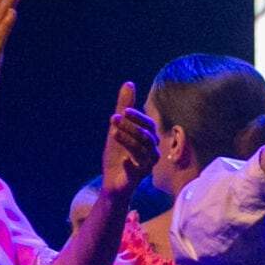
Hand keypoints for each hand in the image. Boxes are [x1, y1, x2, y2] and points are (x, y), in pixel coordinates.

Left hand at [100, 81, 155, 197]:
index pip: (148, 125)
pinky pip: (136, 170)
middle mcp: (152, 152)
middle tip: (114, 118)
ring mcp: (146, 166)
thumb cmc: (118, 154)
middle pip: (146, 137)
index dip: (137, 117)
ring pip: (142, 151)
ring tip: (113, 133)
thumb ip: (124, 107)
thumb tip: (129, 83)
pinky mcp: (136, 178)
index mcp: (149, 139)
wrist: (112, 181)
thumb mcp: (118, 128)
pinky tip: (123, 160)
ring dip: (128, 140)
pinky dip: (130, 165)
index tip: (123, 111)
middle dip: (131, 127)